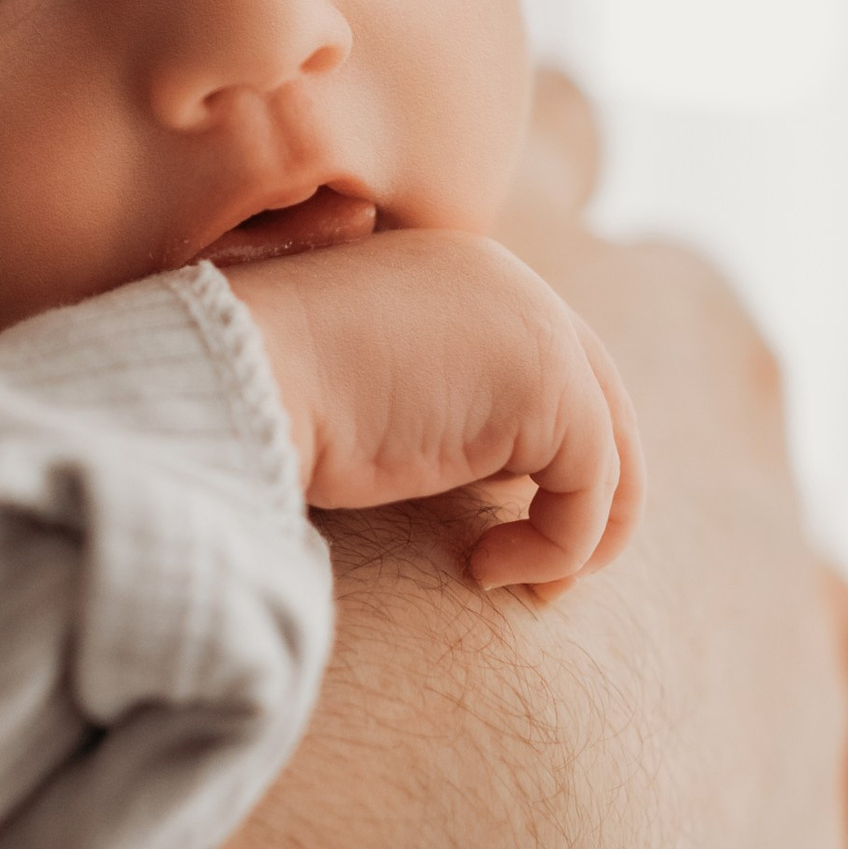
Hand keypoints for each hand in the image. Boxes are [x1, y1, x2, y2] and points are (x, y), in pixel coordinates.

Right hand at [234, 229, 641, 587]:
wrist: (240, 375)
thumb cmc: (268, 394)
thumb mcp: (368, 388)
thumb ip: (440, 404)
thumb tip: (499, 477)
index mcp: (464, 270)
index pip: (546, 360)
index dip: (545, 450)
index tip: (501, 521)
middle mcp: (514, 284)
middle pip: (602, 397)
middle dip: (591, 493)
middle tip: (546, 566)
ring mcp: (537, 328)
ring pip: (607, 450)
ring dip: (573, 534)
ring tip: (511, 577)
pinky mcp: (549, 386)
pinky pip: (592, 487)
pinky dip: (558, 548)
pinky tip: (485, 570)